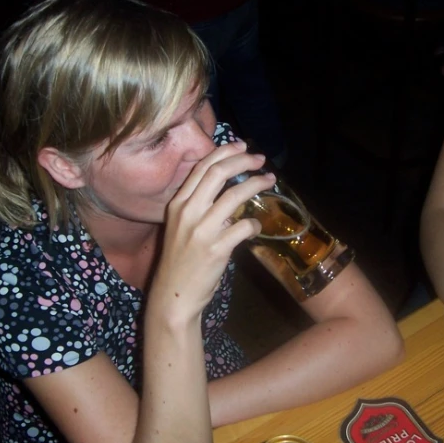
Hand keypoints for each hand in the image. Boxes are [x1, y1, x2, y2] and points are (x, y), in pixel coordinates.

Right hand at [149, 142, 274, 320]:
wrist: (173, 296)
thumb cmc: (180, 262)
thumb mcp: (181, 227)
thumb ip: (198, 206)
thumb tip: (228, 188)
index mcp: (178, 204)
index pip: (201, 167)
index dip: (224, 152)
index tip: (242, 146)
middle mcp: (187, 212)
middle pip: (218, 173)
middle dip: (243, 161)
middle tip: (260, 160)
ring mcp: (201, 230)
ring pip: (234, 195)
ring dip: (256, 184)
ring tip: (269, 181)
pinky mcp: (216, 249)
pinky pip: (243, 227)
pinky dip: (254, 224)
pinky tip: (256, 227)